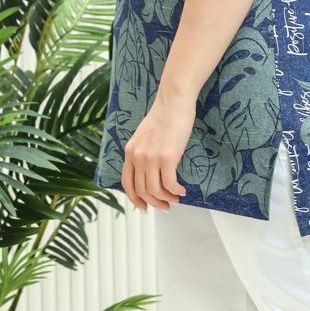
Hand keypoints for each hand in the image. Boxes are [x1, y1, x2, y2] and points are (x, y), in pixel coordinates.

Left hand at [122, 91, 194, 212]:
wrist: (173, 102)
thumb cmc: (164, 117)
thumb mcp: (145, 137)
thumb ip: (143, 153)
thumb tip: (149, 172)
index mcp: (130, 152)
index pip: (127, 183)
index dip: (135, 199)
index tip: (144, 207)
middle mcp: (137, 157)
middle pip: (142, 191)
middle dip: (154, 203)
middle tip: (166, 207)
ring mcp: (151, 158)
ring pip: (155, 190)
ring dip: (166, 199)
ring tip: (175, 200)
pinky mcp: (167, 157)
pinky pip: (169, 184)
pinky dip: (176, 191)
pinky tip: (182, 190)